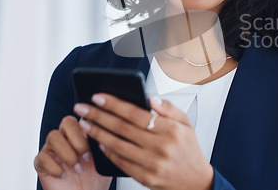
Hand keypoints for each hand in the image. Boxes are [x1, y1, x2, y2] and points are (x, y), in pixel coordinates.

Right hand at [34, 115, 111, 189]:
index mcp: (83, 133)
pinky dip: (55, 167)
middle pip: (67, 121)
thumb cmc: (95, 179)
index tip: (96, 137)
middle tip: (86, 157)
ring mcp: (52, 149)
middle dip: (78, 140)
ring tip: (78, 169)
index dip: (89, 124)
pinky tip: (64, 175)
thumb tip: (111, 131)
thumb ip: (106, 144)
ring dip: (68, 154)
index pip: (83, 116)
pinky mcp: (41, 164)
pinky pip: (42, 157)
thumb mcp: (106, 160)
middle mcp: (67, 138)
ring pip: (53, 136)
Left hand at [73, 94, 213, 189]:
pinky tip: (99, 142)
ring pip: (117, 145)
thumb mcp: (186, 123)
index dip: (114, 104)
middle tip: (82, 107)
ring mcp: (152, 164)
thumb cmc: (188, 149)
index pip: (136, 113)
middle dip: (98, 115)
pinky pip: (121, 163)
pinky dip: (108, 152)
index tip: (98, 96)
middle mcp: (161, 146)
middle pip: (122, 128)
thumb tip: (149, 97)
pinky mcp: (145, 178)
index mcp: (171, 129)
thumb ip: (168, 108)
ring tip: (84, 123)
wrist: (195, 181)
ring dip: (97, 133)